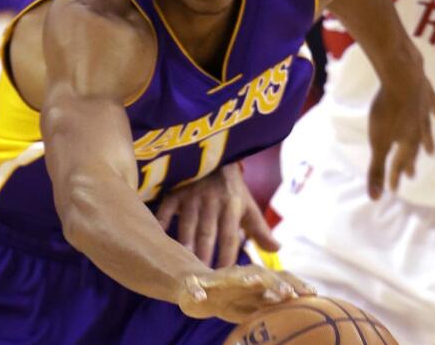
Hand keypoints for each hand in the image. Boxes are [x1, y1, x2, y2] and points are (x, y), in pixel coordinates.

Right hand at [157, 162, 278, 267]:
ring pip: (188, 223)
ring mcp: (193, 196)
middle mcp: (213, 201)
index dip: (227, 256)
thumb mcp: (247, 205)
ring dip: (184, 243)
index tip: (224, 277)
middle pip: (208, 233)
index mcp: (233, 206)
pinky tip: (157, 238)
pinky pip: (167, 208)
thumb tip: (277, 249)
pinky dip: (162, 222)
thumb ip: (259, 229)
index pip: (230, 236)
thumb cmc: (231, 189)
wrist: (215, 156)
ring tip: (180, 265)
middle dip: (204, 254)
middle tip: (200, 278)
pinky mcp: (176, 191)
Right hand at [175, 265, 314, 322]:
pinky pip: (195, 287)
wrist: (194, 289)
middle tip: (290, 293)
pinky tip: (200, 297)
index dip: (296, 284)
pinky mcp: (195, 285)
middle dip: (276, 282)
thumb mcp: (253, 305)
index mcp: (255, 281)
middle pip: (261, 274)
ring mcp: (218, 279)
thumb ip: (273, 306)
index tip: (313, 293)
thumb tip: (300, 311)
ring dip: (242, 278)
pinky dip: (197, 291)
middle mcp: (239, 275)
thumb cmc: (229, 298)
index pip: (280, 278)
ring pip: (231, 275)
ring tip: (253, 282)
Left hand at [367, 47, 434, 199]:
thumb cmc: (388, 109)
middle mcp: (418, 128)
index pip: (399, 163)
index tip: (393, 190)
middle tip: (412, 175)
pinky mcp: (425, 93)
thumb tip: (375, 198)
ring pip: (426, 130)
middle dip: (411, 162)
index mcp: (407, 141)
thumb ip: (376, 169)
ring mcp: (424, 110)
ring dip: (427, 141)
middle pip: (414, 149)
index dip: (394, 176)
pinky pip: (433, 105)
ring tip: (431, 152)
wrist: (403, 76)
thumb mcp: (377, 141)